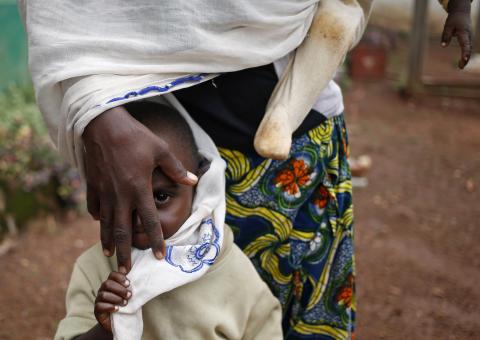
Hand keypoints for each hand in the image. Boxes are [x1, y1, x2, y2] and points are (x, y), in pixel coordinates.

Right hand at [83, 106, 197, 272]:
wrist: (102, 124)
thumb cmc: (135, 136)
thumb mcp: (160, 150)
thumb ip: (176, 169)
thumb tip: (193, 179)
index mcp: (139, 189)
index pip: (149, 221)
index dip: (155, 240)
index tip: (159, 256)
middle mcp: (120, 195)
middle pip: (123, 230)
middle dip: (125, 252)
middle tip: (125, 270)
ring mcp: (104, 192)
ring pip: (105, 224)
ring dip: (108, 241)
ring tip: (109, 255)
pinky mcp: (92, 185)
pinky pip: (94, 208)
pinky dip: (98, 219)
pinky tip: (100, 224)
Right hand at [94, 272, 131, 331]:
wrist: (120, 322)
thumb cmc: (125, 304)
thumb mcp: (129, 292)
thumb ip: (128, 281)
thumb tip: (129, 265)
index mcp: (111, 283)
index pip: (112, 275)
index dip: (120, 277)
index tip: (129, 283)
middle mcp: (103, 290)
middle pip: (107, 284)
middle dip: (120, 289)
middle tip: (129, 295)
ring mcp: (99, 300)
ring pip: (103, 295)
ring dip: (116, 298)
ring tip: (125, 303)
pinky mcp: (97, 310)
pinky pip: (99, 306)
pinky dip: (109, 307)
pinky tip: (117, 309)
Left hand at [441, 0, 471, 68]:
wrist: (462, 13)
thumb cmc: (454, 20)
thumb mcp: (447, 26)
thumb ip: (445, 36)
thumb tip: (443, 46)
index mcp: (464, 33)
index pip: (465, 44)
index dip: (465, 52)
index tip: (464, 59)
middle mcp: (469, 36)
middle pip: (469, 48)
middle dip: (466, 58)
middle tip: (460, 67)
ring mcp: (470, 37)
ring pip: (469, 49)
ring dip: (466, 58)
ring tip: (460, 67)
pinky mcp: (469, 38)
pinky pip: (468, 47)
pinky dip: (466, 54)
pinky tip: (462, 61)